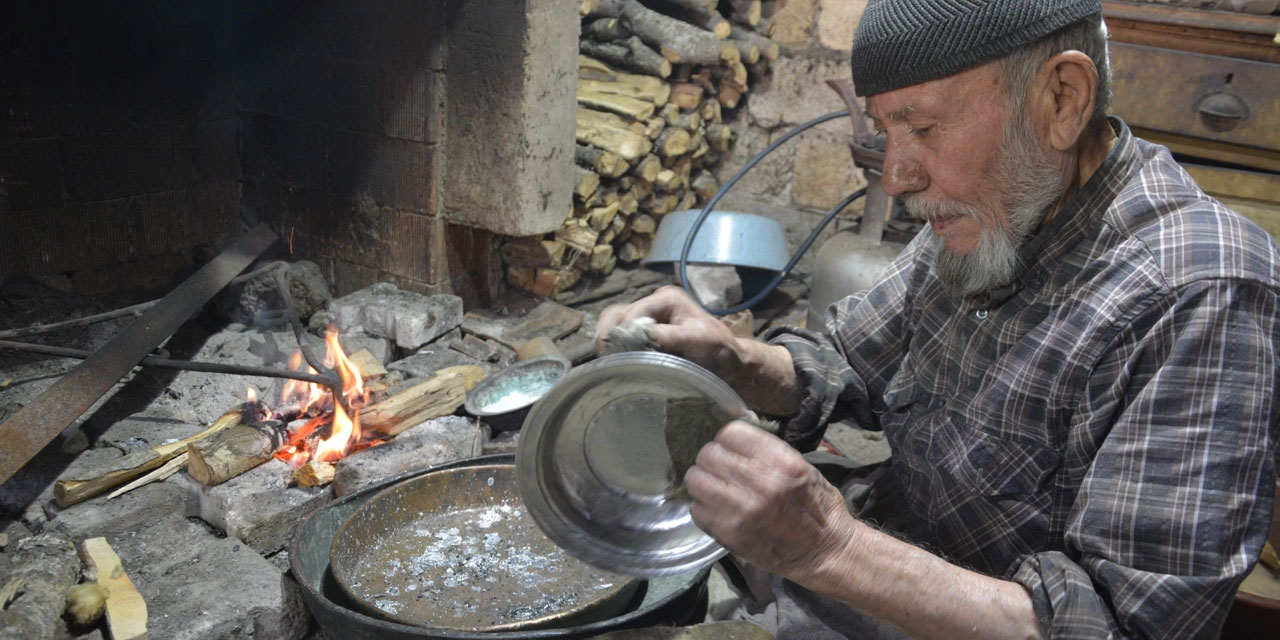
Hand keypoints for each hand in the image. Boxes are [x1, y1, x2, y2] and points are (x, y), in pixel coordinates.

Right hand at [594, 285, 741, 375]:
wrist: (728, 364)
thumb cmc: (717, 349)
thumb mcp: (696, 339)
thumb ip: (667, 336)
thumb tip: (636, 335)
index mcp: (667, 299)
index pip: (634, 311)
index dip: (624, 331)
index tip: (620, 354)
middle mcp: (654, 305)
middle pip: (618, 313)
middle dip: (610, 333)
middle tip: (605, 356)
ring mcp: (648, 318)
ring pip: (615, 322)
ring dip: (609, 339)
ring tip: (606, 359)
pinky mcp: (644, 334)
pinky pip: (621, 335)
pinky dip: (614, 345)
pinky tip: (614, 360)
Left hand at [684, 421, 858, 579]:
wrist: (825, 551)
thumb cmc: (817, 505)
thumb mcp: (800, 466)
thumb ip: (764, 452)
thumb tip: (730, 440)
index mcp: (779, 460)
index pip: (730, 433)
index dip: (727, 440)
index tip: (731, 450)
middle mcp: (759, 482)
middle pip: (708, 454)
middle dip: (712, 460)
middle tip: (721, 469)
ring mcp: (740, 509)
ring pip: (695, 480)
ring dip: (703, 482)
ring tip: (716, 488)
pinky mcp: (729, 533)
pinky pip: (696, 509)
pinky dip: (704, 507)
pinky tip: (718, 509)